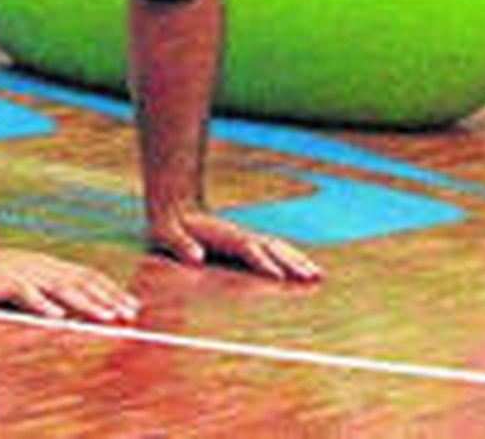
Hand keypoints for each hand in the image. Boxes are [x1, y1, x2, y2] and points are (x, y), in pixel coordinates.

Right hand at [0, 240, 140, 322]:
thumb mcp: (21, 281)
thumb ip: (43, 292)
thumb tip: (65, 311)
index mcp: (46, 265)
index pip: (86, 275)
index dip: (110, 289)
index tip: (131, 304)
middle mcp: (40, 265)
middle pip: (81, 280)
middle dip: (108, 297)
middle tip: (131, 313)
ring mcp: (23, 272)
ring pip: (61, 288)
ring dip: (86, 302)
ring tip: (107, 316)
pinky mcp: (3, 281)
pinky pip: (27, 294)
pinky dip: (44, 305)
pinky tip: (58, 317)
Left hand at [148, 204, 321, 283]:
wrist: (173, 206)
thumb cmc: (167, 226)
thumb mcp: (165, 233)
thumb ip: (180, 245)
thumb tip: (196, 258)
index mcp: (222, 236)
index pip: (248, 249)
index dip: (262, 262)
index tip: (278, 278)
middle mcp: (238, 235)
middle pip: (270, 247)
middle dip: (292, 263)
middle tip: (313, 279)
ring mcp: (245, 236)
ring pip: (277, 248)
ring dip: (297, 260)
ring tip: (319, 276)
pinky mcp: (247, 241)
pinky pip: (275, 249)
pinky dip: (292, 258)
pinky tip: (305, 269)